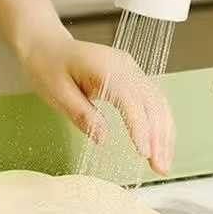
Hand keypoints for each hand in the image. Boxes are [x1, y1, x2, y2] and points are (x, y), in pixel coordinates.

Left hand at [21, 30, 174, 175]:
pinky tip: (160, 146)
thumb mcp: (56, 93)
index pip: (130, 98)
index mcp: (104, 67)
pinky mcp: (133, 78)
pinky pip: (153, 102)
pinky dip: (159, 125)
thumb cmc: (48, 67)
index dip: (140, 126)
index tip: (144, 152)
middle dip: (160, 137)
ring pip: (158, 103)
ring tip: (163, 164)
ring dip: (165, 135)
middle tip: (160, 168)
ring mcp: (131, 70)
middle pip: (152, 102)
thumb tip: (103, 139)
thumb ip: (81, 114)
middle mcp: (125, 66)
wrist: (48, 45)